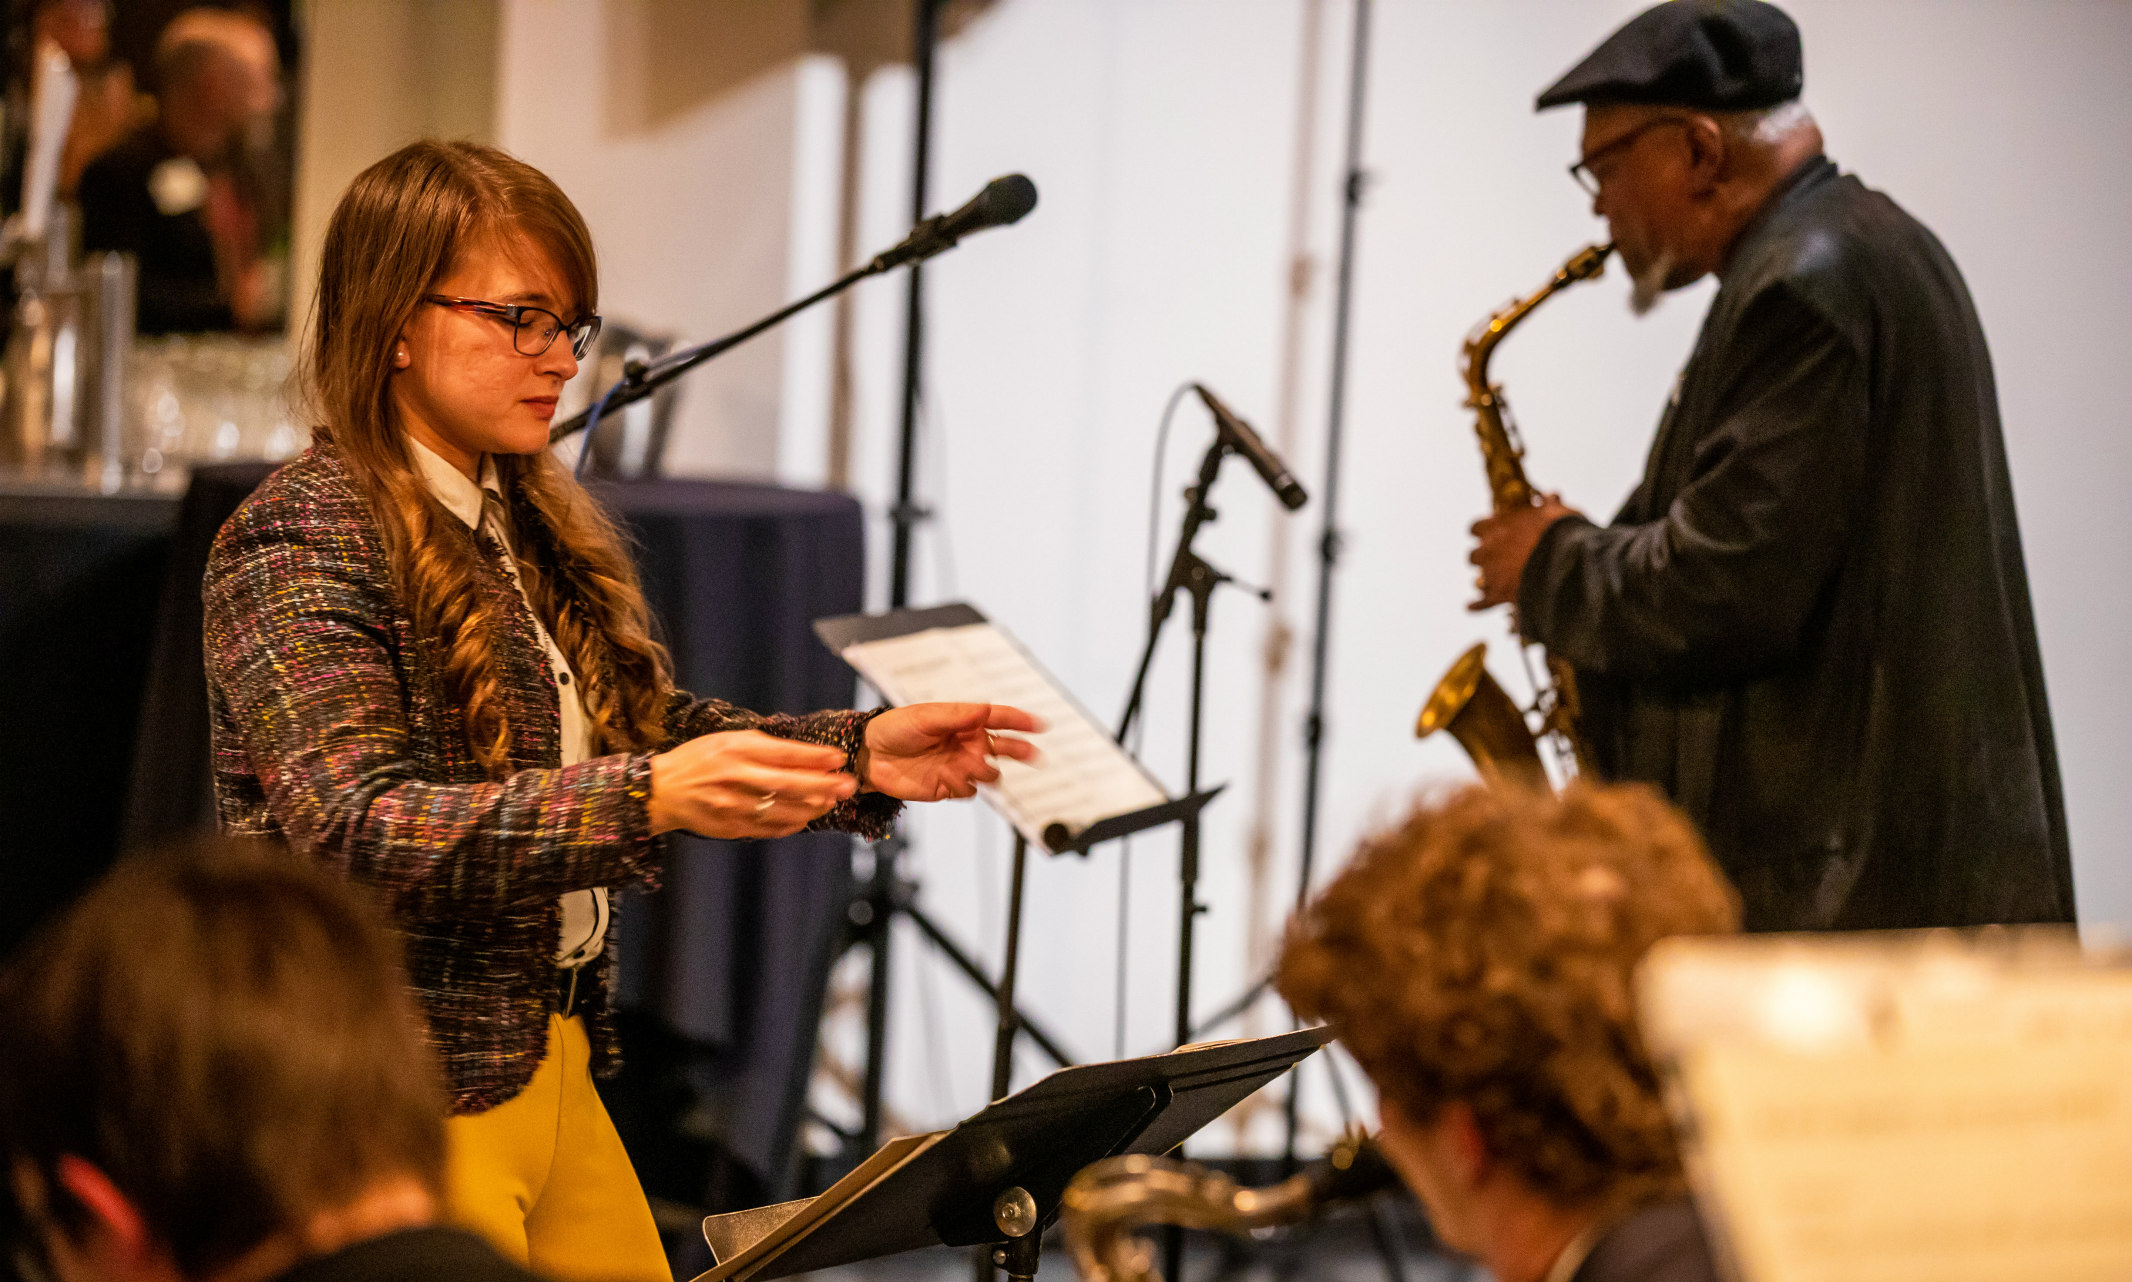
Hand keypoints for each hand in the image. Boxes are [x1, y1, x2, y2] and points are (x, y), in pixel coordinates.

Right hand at [648, 730, 856, 838]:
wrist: (661, 791)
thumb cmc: (698, 760)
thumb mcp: (727, 740)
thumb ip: (763, 745)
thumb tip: (805, 752)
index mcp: (736, 749)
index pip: (785, 753)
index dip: (816, 757)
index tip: (839, 758)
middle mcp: (735, 776)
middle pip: (789, 783)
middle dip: (823, 785)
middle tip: (849, 785)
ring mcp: (732, 805)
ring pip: (782, 810)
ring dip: (811, 807)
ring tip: (830, 802)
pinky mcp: (729, 827)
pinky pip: (768, 828)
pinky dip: (791, 824)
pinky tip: (805, 818)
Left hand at [861, 703, 1042, 800]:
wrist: (871, 757)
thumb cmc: (896, 728)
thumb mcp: (926, 716)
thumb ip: (957, 716)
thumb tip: (986, 710)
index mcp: (964, 722)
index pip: (999, 719)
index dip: (1021, 721)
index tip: (1040, 725)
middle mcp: (966, 744)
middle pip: (1005, 748)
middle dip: (1021, 750)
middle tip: (1035, 755)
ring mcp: (959, 766)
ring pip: (990, 773)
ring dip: (984, 770)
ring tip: (966, 765)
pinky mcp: (949, 787)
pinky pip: (969, 790)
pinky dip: (962, 785)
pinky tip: (945, 778)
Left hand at [1468, 493, 1578, 609]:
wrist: (1566, 561)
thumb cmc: (1561, 531)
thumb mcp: (1557, 512)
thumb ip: (1549, 505)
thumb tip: (1551, 495)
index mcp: (1495, 526)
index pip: (1475, 528)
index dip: (1483, 532)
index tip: (1491, 534)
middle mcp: (1487, 549)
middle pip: (1473, 556)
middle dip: (1484, 559)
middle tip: (1497, 561)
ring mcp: (1491, 573)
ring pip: (1477, 580)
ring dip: (1485, 581)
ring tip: (1496, 583)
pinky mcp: (1498, 594)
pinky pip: (1481, 603)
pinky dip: (1476, 605)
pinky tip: (1469, 607)